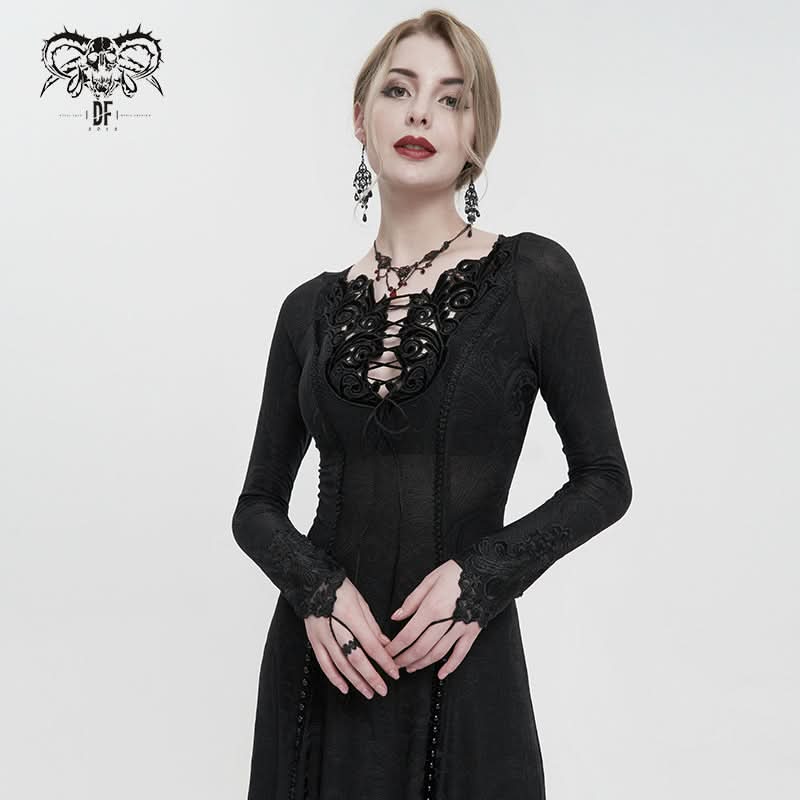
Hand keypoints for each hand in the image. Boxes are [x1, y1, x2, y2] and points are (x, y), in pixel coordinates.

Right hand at [305, 577, 400, 698]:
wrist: (313, 583)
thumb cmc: (339, 589)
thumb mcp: (361, 601)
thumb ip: (372, 625)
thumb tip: (385, 644)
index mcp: (351, 616)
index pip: (371, 644)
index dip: (384, 661)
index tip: (394, 673)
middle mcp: (336, 629)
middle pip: (356, 659)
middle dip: (371, 677)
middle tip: (383, 689)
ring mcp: (323, 636)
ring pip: (341, 665)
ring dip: (356, 681)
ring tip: (368, 692)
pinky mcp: (314, 640)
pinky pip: (324, 663)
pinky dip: (334, 677)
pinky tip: (344, 687)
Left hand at [384, 560, 481, 679]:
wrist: (486, 570)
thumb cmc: (458, 572)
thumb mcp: (430, 579)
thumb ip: (412, 600)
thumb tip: (396, 616)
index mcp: (432, 606)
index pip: (408, 634)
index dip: (395, 647)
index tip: (386, 652)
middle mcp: (446, 620)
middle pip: (421, 648)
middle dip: (405, 659)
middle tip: (395, 665)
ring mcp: (460, 628)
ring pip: (438, 653)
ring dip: (422, 664)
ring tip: (411, 668)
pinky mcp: (472, 631)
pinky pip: (461, 653)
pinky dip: (450, 666)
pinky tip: (441, 673)